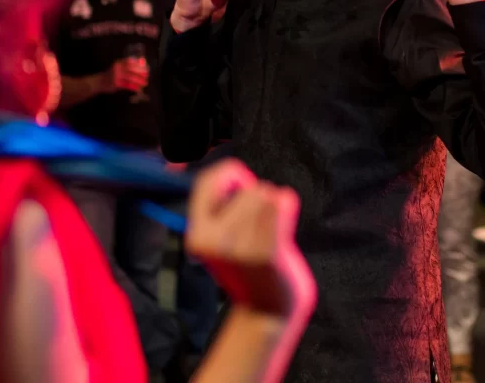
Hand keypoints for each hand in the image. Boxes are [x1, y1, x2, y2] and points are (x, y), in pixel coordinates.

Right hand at [103, 56, 149, 93]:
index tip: (146, 67)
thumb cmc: (111, 75)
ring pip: (130, 77)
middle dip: (140, 72)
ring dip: (139, 80)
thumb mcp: (118, 68)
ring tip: (145, 83)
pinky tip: (138, 88)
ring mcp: (116, 76)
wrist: (100, 82)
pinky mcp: (115, 84)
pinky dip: (133, 87)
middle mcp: (117, 68)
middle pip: (131, 69)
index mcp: (119, 63)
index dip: (139, 64)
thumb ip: (126, 67)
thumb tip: (141, 68)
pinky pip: (127, 85)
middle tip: (147, 76)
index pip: (130, 61)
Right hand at [186, 159, 316, 321]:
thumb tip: (235, 173)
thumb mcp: (219, 238)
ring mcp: (239, 248)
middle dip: (257, 197)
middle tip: (259, 224)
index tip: (241, 180)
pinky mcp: (266, 254)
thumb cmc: (247, 264)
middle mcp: (214, 241)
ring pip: (265, 195)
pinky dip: (287, 208)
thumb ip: (221, 206)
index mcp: (197, 235)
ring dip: (273, 206)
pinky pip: (281, 205)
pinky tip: (285, 223)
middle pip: (247, 189)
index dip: (228, 174)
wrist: (268, 311)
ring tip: (271, 231)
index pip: (206, 182)